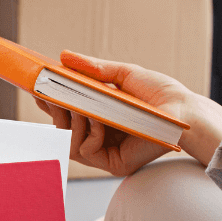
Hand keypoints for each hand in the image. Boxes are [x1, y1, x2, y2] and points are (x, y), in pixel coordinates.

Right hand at [35, 51, 197, 176]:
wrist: (183, 111)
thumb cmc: (161, 94)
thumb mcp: (123, 75)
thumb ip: (93, 69)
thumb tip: (63, 56)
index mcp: (102, 119)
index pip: (68, 116)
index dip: (51, 105)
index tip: (38, 92)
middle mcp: (102, 138)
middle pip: (63, 130)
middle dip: (56, 112)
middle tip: (53, 96)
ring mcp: (107, 153)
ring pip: (69, 142)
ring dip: (72, 121)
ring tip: (83, 106)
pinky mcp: (114, 164)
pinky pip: (85, 151)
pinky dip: (88, 133)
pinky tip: (98, 119)